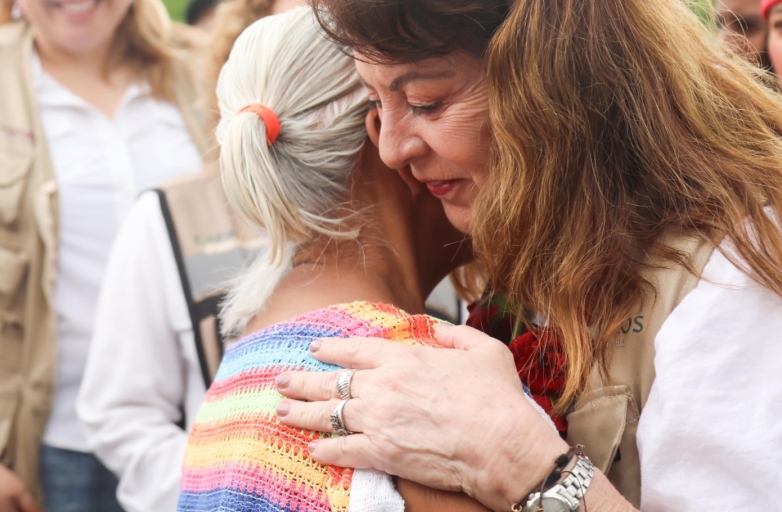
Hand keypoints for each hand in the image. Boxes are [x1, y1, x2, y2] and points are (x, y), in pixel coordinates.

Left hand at [274, 323, 567, 510]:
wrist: (501, 444)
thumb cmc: (498, 398)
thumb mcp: (485, 350)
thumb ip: (456, 334)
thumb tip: (439, 328)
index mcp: (404, 358)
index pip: (356, 351)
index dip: (331, 350)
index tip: (315, 349)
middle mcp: (383, 386)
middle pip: (332, 381)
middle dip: (302, 380)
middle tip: (280, 381)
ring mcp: (378, 420)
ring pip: (329, 414)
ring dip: (302, 413)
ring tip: (280, 412)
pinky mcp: (382, 453)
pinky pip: (343, 450)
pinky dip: (325, 449)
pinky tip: (313, 448)